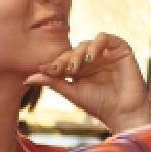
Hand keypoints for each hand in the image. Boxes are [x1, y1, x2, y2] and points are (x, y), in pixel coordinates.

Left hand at [25, 33, 150, 131]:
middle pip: (74, 50)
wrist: (123, 113)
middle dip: (66, 59)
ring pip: (87, 43)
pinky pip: (106, 38)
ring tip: (76, 67)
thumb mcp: (72, 92)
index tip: (45, 70)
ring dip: (79, 53)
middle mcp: (93, 59)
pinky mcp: (121, 50)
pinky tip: (90, 57)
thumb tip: (27, 78)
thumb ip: (53, 82)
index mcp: (81, 69)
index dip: (55, 63)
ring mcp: (107, 54)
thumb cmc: (99, 105)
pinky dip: (97, 44)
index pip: (65, 58)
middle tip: (62, 71)